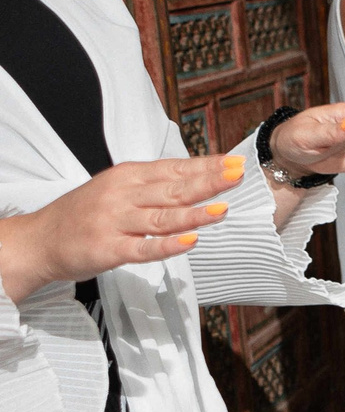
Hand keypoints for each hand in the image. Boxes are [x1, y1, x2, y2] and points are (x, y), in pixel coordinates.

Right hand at [0, 154, 242, 298]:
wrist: (39, 240)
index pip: (173, 168)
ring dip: (194, 213)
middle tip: (238, 176)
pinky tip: (190, 241)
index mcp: (126, 177)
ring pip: (161, 217)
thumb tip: (197, 177)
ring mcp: (114, 222)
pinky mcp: (108, 249)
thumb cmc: (84, 214)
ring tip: (222, 208)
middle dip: (208, 182)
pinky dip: (168, 245)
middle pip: (172, 188)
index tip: (235, 162)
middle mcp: (122, 196)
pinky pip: (143, 248)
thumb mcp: (117, 188)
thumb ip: (153, 185)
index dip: (206, 165)